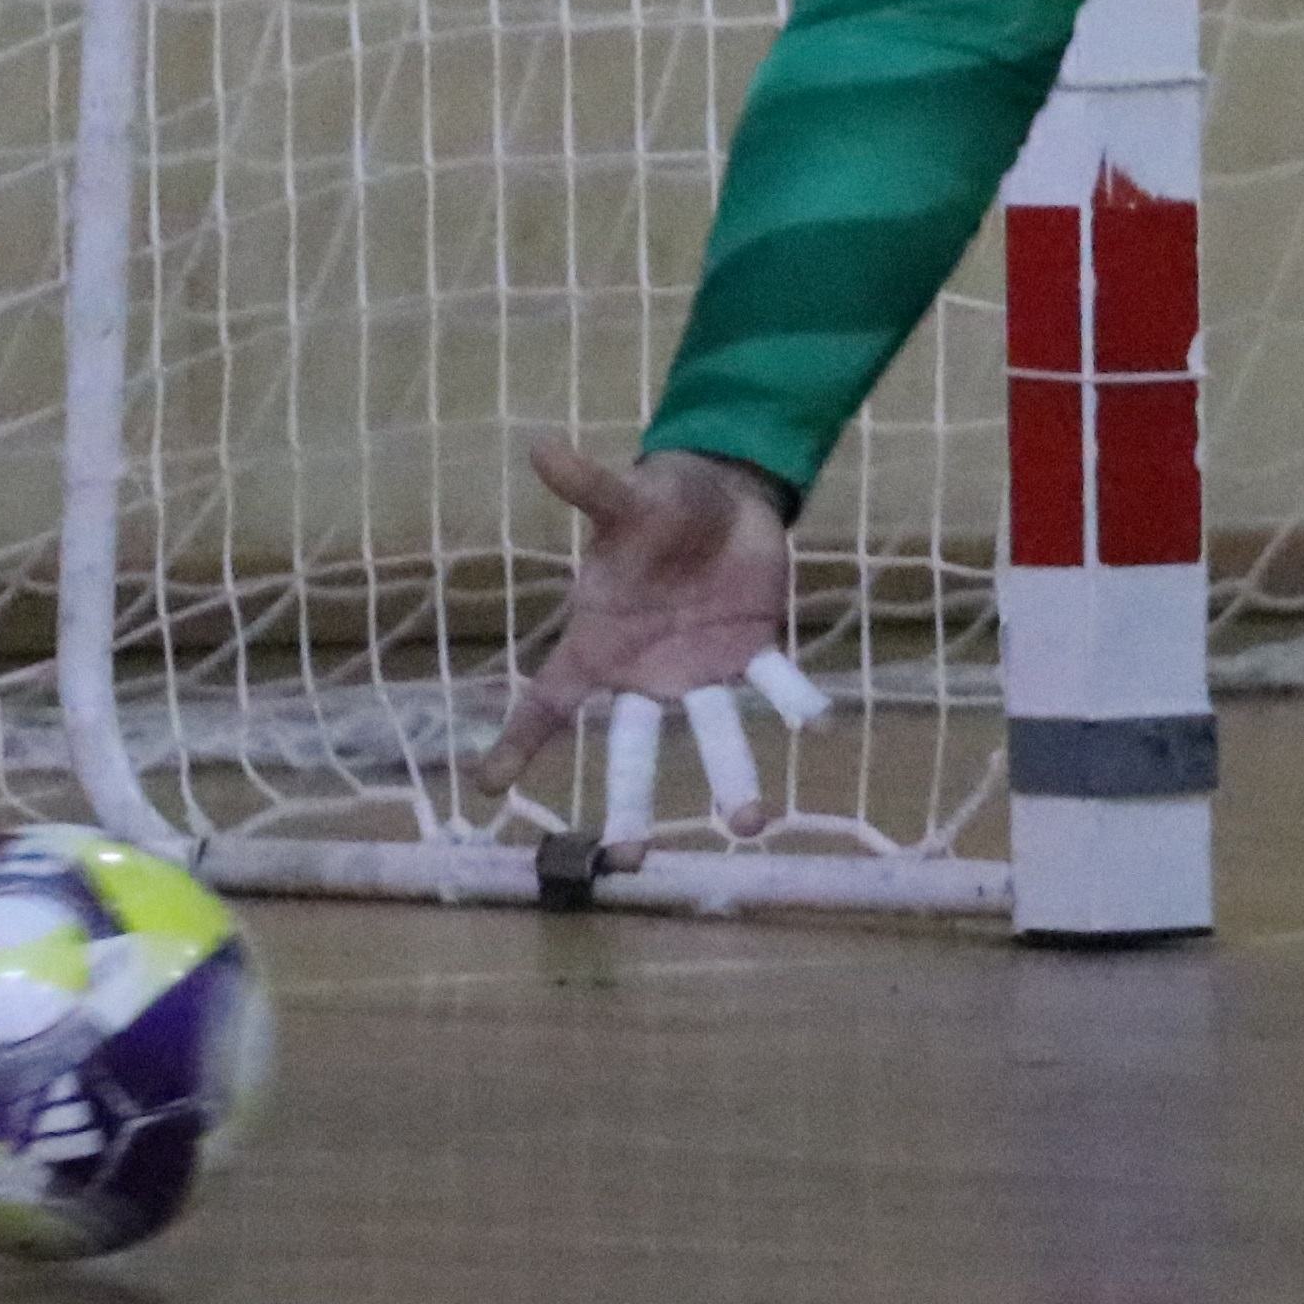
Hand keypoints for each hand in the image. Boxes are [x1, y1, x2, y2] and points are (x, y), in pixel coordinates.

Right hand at [472, 441, 799, 832]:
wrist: (718, 497)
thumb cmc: (654, 508)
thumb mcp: (623, 498)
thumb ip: (587, 486)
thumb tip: (542, 446)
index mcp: (597, 644)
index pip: (547, 702)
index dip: (518, 741)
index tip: (488, 788)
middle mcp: (645, 674)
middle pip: (632, 748)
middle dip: (632, 801)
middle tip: (630, 858)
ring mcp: (700, 670)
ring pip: (712, 732)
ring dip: (732, 776)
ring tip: (751, 823)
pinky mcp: (752, 650)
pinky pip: (771, 682)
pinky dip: (793, 700)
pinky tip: (816, 723)